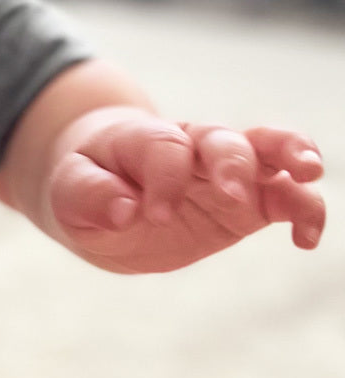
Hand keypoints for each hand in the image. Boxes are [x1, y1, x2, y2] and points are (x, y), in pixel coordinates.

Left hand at [48, 115, 325, 272]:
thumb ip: (89, 194)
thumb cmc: (88, 184)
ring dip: (291, 155)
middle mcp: (191, 146)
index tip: (151, 214)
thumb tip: (123, 208)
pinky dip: (304, 211)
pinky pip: (286, 199)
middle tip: (231, 194)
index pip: (164, 147)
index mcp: (143, 139)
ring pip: (267, 150)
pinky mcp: (248, 204)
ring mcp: (224, 172)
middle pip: (223, 139)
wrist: (106, 193)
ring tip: (308, 172)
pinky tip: (305, 239)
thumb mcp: (69, 191)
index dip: (163, 179)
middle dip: (232, 163)